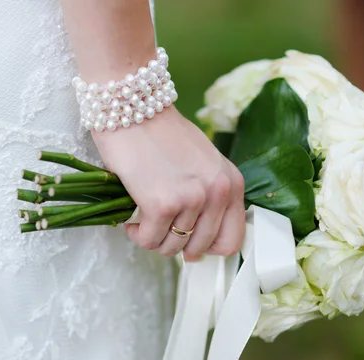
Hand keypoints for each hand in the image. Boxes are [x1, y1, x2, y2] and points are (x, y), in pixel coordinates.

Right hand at [93, 107, 245, 259]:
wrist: (132, 107)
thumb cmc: (161, 133)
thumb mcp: (202, 163)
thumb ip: (209, 195)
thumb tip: (198, 239)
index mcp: (232, 183)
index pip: (232, 240)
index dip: (207, 247)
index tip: (189, 242)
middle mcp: (218, 192)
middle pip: (200, 248)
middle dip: (176, 244)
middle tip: (159, 229)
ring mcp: (191, 199)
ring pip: (172, 247)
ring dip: (153, 239)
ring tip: (142, 220)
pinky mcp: (161, 204)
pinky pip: (149, 240)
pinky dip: (136, 234)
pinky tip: (131, 220)